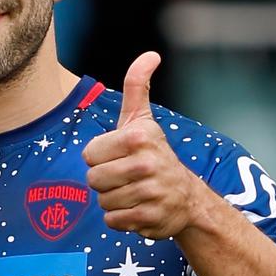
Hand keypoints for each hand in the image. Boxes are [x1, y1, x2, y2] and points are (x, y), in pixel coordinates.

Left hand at [82, 52, 202, 239]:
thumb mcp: (143, 119)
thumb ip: (137, 86)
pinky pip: (113, 220)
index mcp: (138, 137)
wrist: (186, 196)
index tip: (119, 157)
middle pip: (93, 180)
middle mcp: (146, 163)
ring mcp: (149, 192)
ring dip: (113, 200)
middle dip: (105, 181)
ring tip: (132, 191)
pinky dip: (121, 218)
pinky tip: (137, 208)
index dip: (99, 158)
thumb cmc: (154, 154)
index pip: (89, 155)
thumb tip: (150, 55)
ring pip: (102, 201)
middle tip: (125, 177)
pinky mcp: (149, 217)